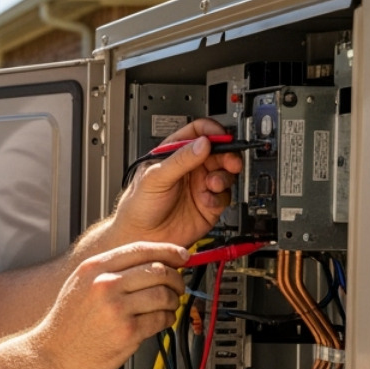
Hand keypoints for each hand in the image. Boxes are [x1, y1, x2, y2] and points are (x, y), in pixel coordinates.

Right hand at [33, 241, 188, 368]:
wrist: (52, 355)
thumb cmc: (67, 324)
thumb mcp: (80, 284)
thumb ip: (109, 270)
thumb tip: (150, 262)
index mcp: (94, 268)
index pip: (141, 249)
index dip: (168, 250)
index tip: (181, 255)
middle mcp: (105, 284)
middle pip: (158, 270)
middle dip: (175, 277)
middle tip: (178, 284)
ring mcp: (117, 309)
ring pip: (164, 294)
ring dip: (174, 300)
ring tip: (168, 305)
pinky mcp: (127, 332)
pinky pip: (161, 319)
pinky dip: (167, 318)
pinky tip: (161, 320)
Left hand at [111, 118, 241, 247]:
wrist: (141, 237)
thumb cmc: (139, 206)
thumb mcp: (155, 178)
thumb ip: (180, 160)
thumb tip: (202, 143)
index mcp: (175, 155)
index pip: (198, 133)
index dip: (211, 132)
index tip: (220, 137)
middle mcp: (191, 169)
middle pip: (219, 152)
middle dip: (227, 154)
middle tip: (230, 161)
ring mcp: (201, 186)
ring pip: (226, 173)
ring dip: (224, 177)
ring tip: (212, 184)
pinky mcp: (209, 205)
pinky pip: (225, 197)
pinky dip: (219, 198)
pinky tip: (206, 201)